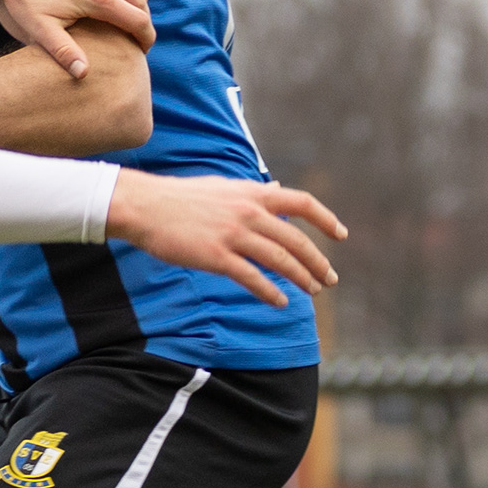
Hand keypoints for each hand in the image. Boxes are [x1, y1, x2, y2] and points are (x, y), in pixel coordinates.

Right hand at [104, 171, 345, 306]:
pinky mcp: (216, 256)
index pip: (301, 202)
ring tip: (313, 291)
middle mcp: (249, 212)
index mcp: (252, 193)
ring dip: (301, 278)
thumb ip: (253, 191)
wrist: (145, 206)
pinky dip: (271, 292)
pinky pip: (253, 278)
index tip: (341, 235)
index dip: (325, 219)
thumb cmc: (181, 197)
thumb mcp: (223, 186)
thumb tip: (277, 190)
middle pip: (296, 239)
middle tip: (330, 278)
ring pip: (279, 260)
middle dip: (317, 261)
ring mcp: (233, 234)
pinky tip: (281, 302)